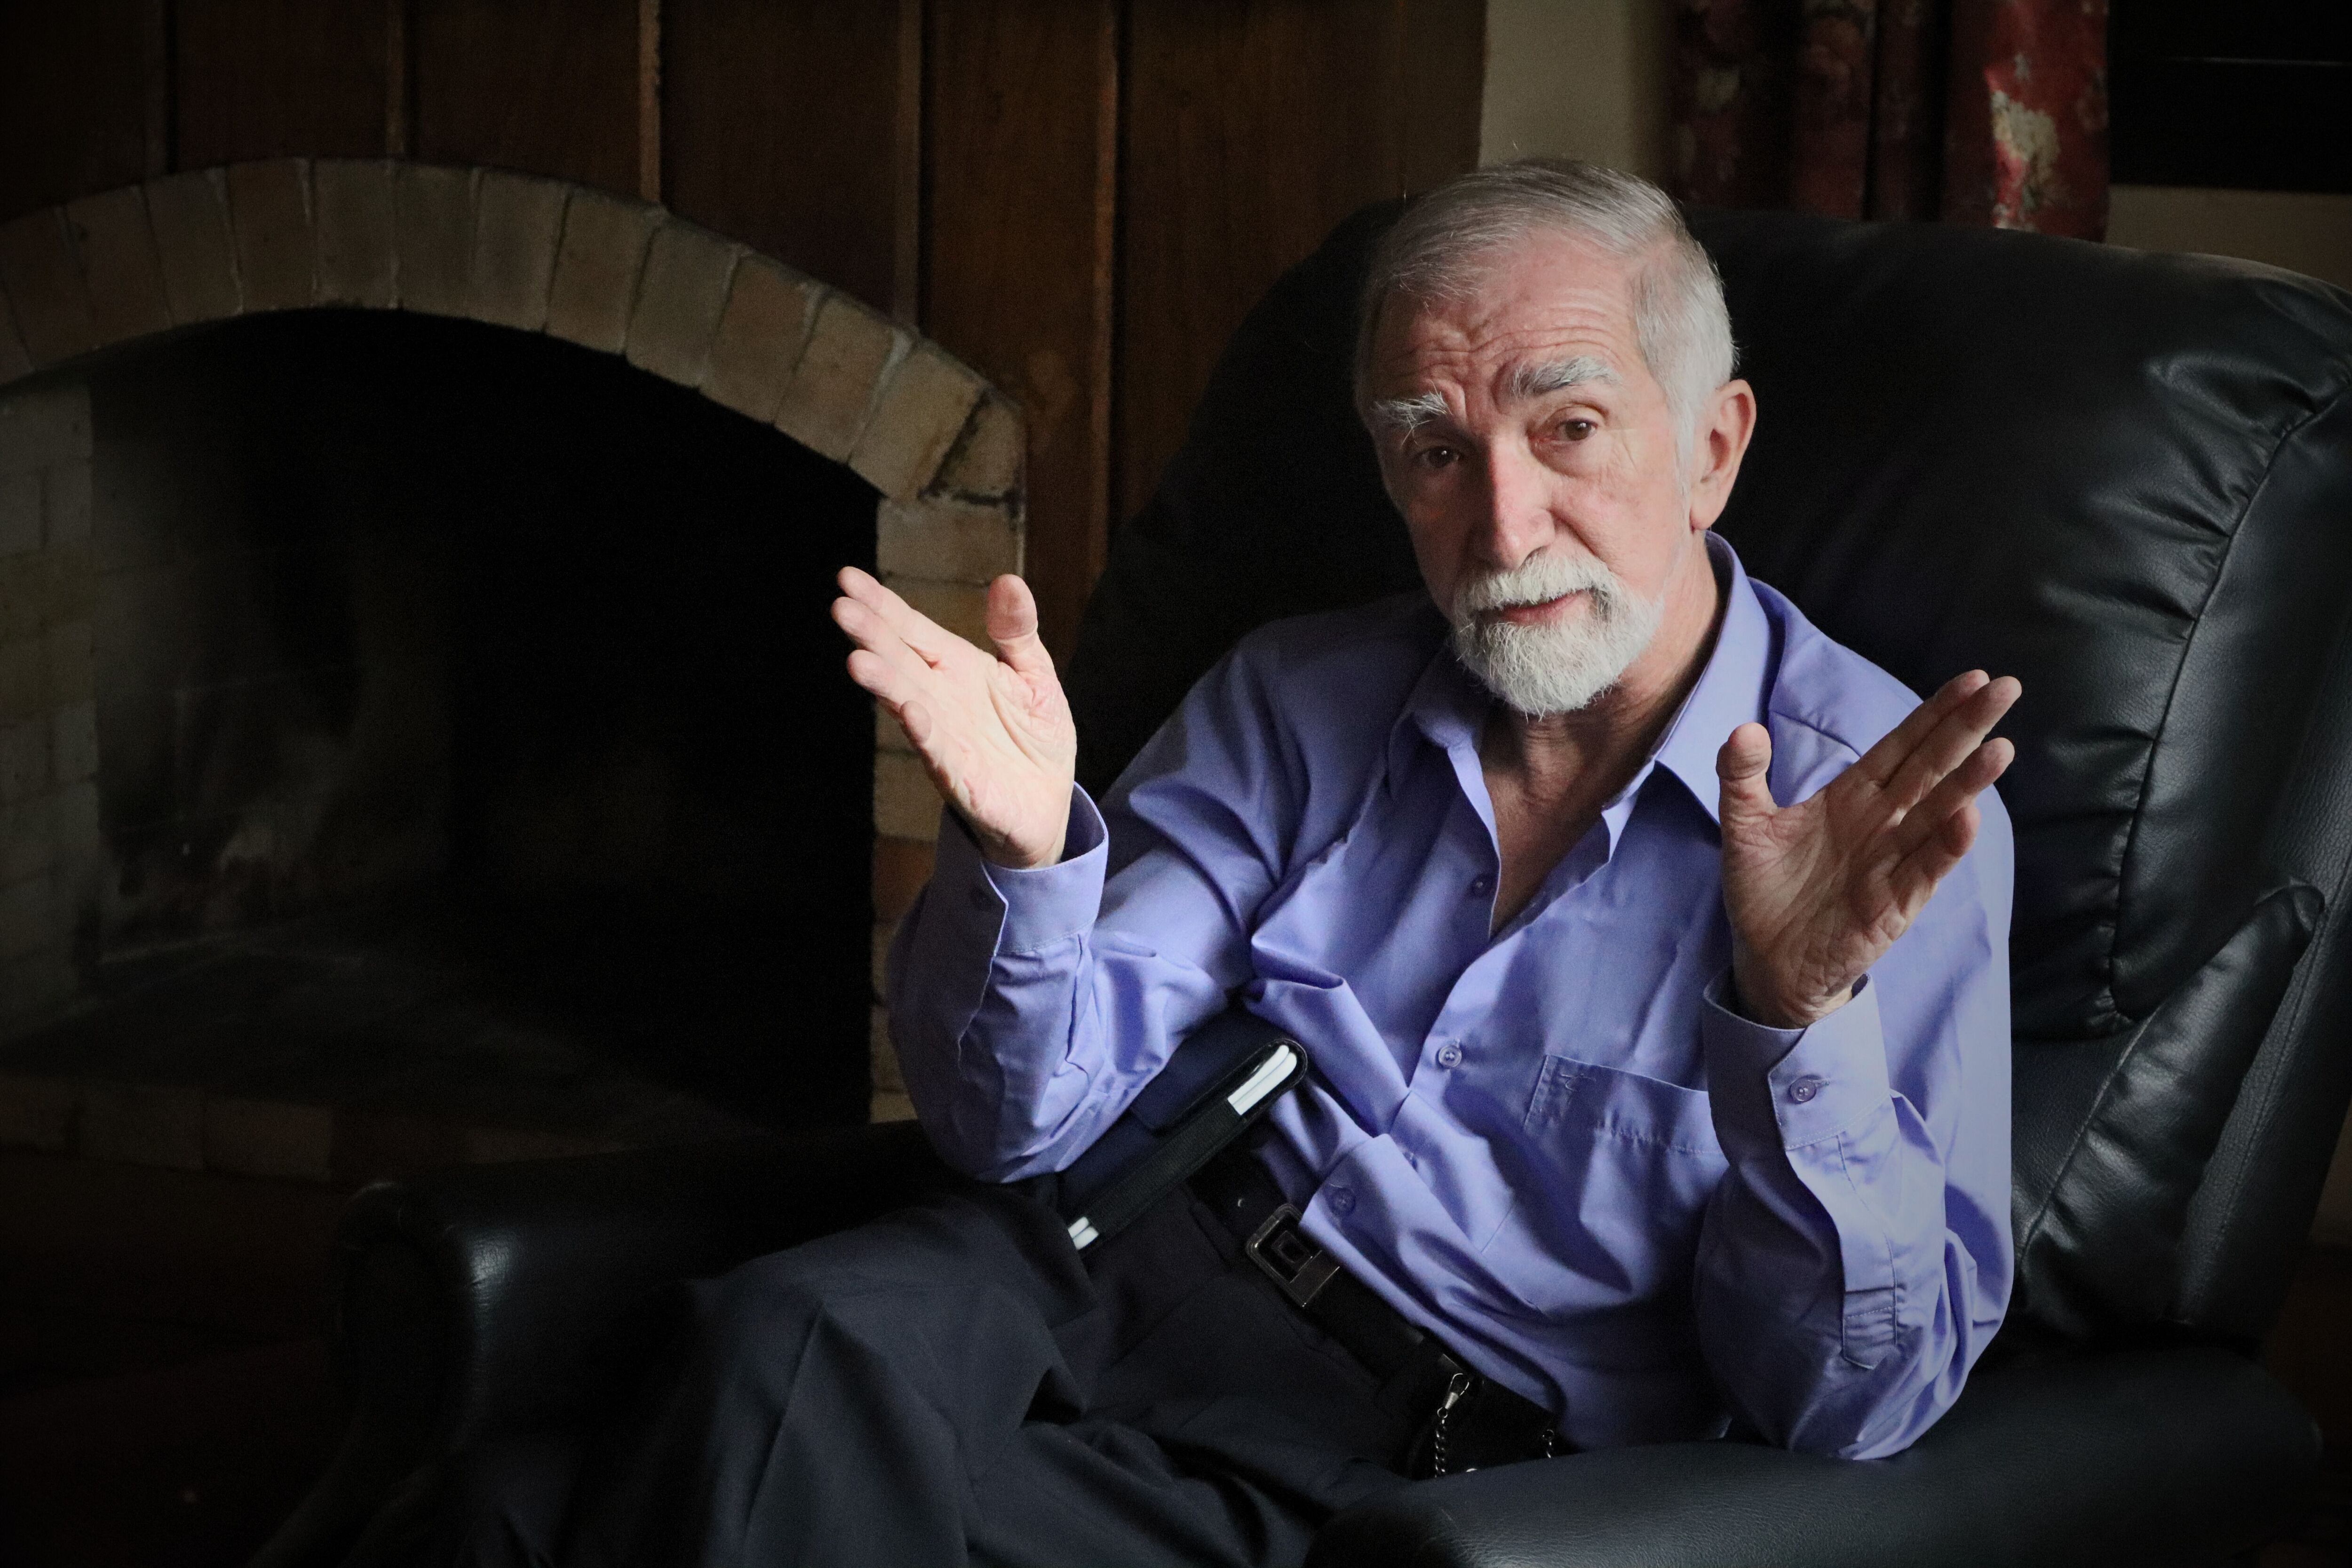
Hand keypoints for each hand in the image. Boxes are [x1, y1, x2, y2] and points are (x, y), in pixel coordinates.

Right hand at [833, 568, 1077, 868]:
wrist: (1049, 802)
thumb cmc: (1035, 736)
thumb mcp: (1035, 675)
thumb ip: (1017, 632)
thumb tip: (1009, 580)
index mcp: (956, 668)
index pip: (912, 630)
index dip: (881, 606)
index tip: (847, 578)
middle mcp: (940, 699)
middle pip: (900, 661)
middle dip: (871, 637)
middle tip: (841, 609)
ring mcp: (946, 739)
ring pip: (908, 705)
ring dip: (884, 685)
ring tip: (857, 661)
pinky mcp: (962, 779)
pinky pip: (940, 754)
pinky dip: (925, 734)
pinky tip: (910, 712)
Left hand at [1715, 670, 2019, 1028]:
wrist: (1766, 957)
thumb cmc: (1763, 888)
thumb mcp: (1744, 826)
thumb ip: (1742, 777)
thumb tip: (1744, 729)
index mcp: (1853, 797)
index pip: (1902, 745)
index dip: (1934, 713)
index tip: (1971, 678)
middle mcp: (1883, 823)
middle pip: (1931, 767)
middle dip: (1966, 729)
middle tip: (2006, 688)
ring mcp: (1893, 862)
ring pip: (1938, 814)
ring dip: (1968, 783)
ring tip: (1999, 748)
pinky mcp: (1892, 904)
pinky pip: (1923, 870)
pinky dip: (1944, 846)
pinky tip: (1966, 818)